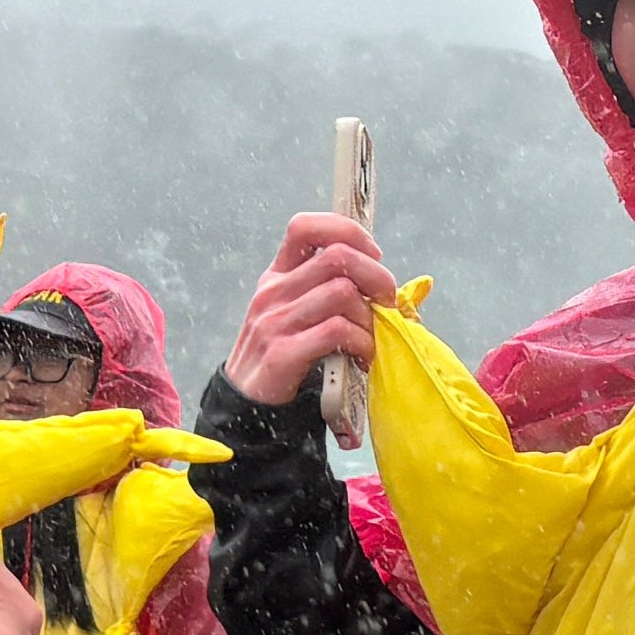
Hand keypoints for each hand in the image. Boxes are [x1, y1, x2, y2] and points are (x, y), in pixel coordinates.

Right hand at [224, 211, 398, 408]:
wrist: (248, 407)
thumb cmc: (285, 357)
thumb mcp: (297, 315)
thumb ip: (330, 292)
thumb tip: (385, 284)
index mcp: (277, 275)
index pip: (305, 227)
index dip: (346, 231)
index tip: (372, 256)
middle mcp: (273, 292)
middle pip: (337, 256)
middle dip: (376, 276)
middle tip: (387, 301)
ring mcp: (274, 322)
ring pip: (342, 293)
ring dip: (369, 317)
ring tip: (369, 339)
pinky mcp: (282, 353)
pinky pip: (337, 331)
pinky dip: (360, 342)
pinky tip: (361, 357)